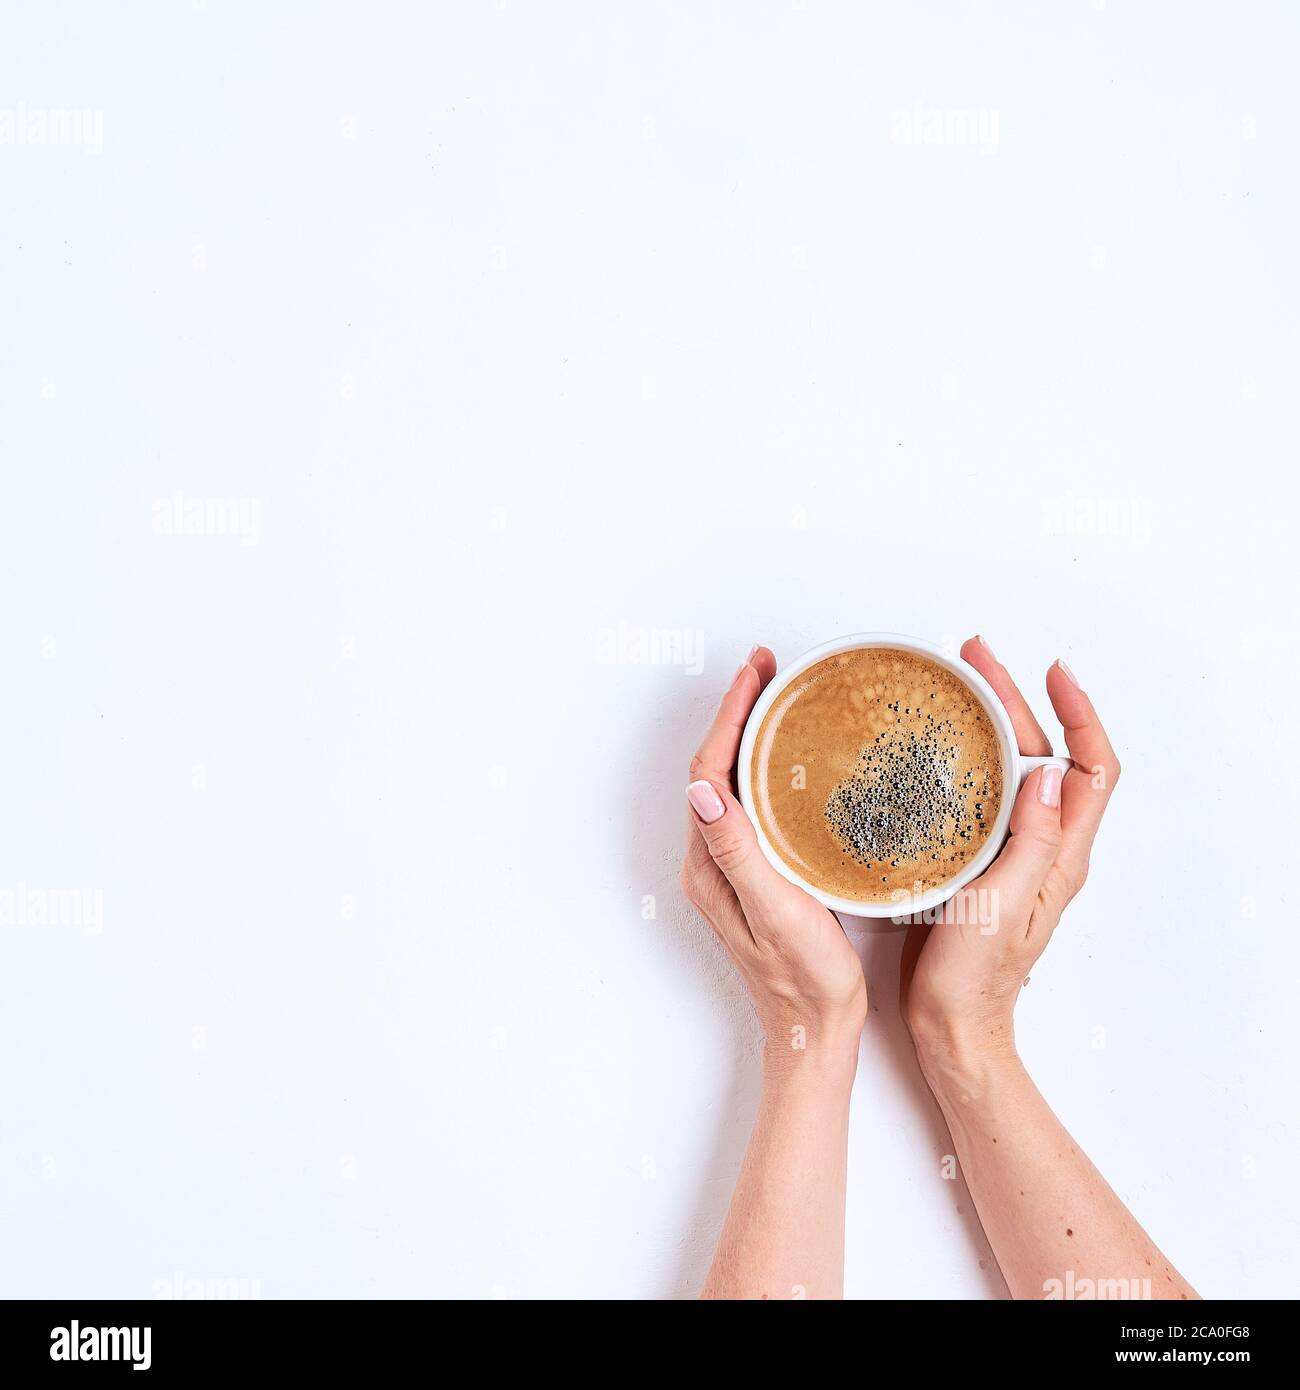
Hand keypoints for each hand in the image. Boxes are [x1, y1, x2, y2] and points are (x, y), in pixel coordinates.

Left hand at [681, 646, 867, 1075]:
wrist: (817, 1029)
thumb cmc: (803, 977)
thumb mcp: (774, 909)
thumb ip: (737, 850)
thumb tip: (701, 788)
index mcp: (711, 863)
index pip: (709, 770)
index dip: (730, 716)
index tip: (756, 675)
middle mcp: (715, 859)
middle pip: (717, 767)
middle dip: (740, 712)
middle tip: (771, 669)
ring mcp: (736, 866)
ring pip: (736, 782)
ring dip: (752, 734)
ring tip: (781, 695)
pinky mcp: (761, 872)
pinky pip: (757, 802)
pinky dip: (770, 766)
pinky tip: (797, 758)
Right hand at [900, 637, 1120, 1069]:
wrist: (951, 1024)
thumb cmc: (978, 978)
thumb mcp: (1006, 905)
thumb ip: (1030, 842)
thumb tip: (1042, 773)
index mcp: (1062, 854)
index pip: (1091, 769)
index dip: (1080, 714)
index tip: (1053, 671)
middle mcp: (1042, 846)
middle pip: (1042, 756)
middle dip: (1018, 701)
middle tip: (976, 659)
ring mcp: (1008, 852)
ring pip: (1008, 770)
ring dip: (989, 724)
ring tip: (954, 686)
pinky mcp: (974, 860)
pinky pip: (977, 796)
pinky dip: (961, 760)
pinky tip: (931, 747)